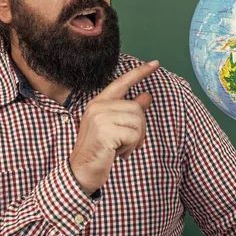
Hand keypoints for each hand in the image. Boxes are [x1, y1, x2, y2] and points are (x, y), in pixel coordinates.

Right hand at [69, 60, 159, 194]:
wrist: (80, 172)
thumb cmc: (100, 151)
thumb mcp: (115, 128)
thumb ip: (129, 111)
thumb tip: (146, 96)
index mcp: (99, 103)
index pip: (122, 82)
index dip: (140, 72)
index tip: (156, 63)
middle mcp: (98, 106)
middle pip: (137, 109)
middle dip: (139, 129)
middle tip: (126, 143)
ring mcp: (100, 118)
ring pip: (138, 122)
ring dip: (135, 140)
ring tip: (120, 148)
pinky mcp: (105, 131)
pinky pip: (134, 135)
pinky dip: (131, 147)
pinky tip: (117, 154)